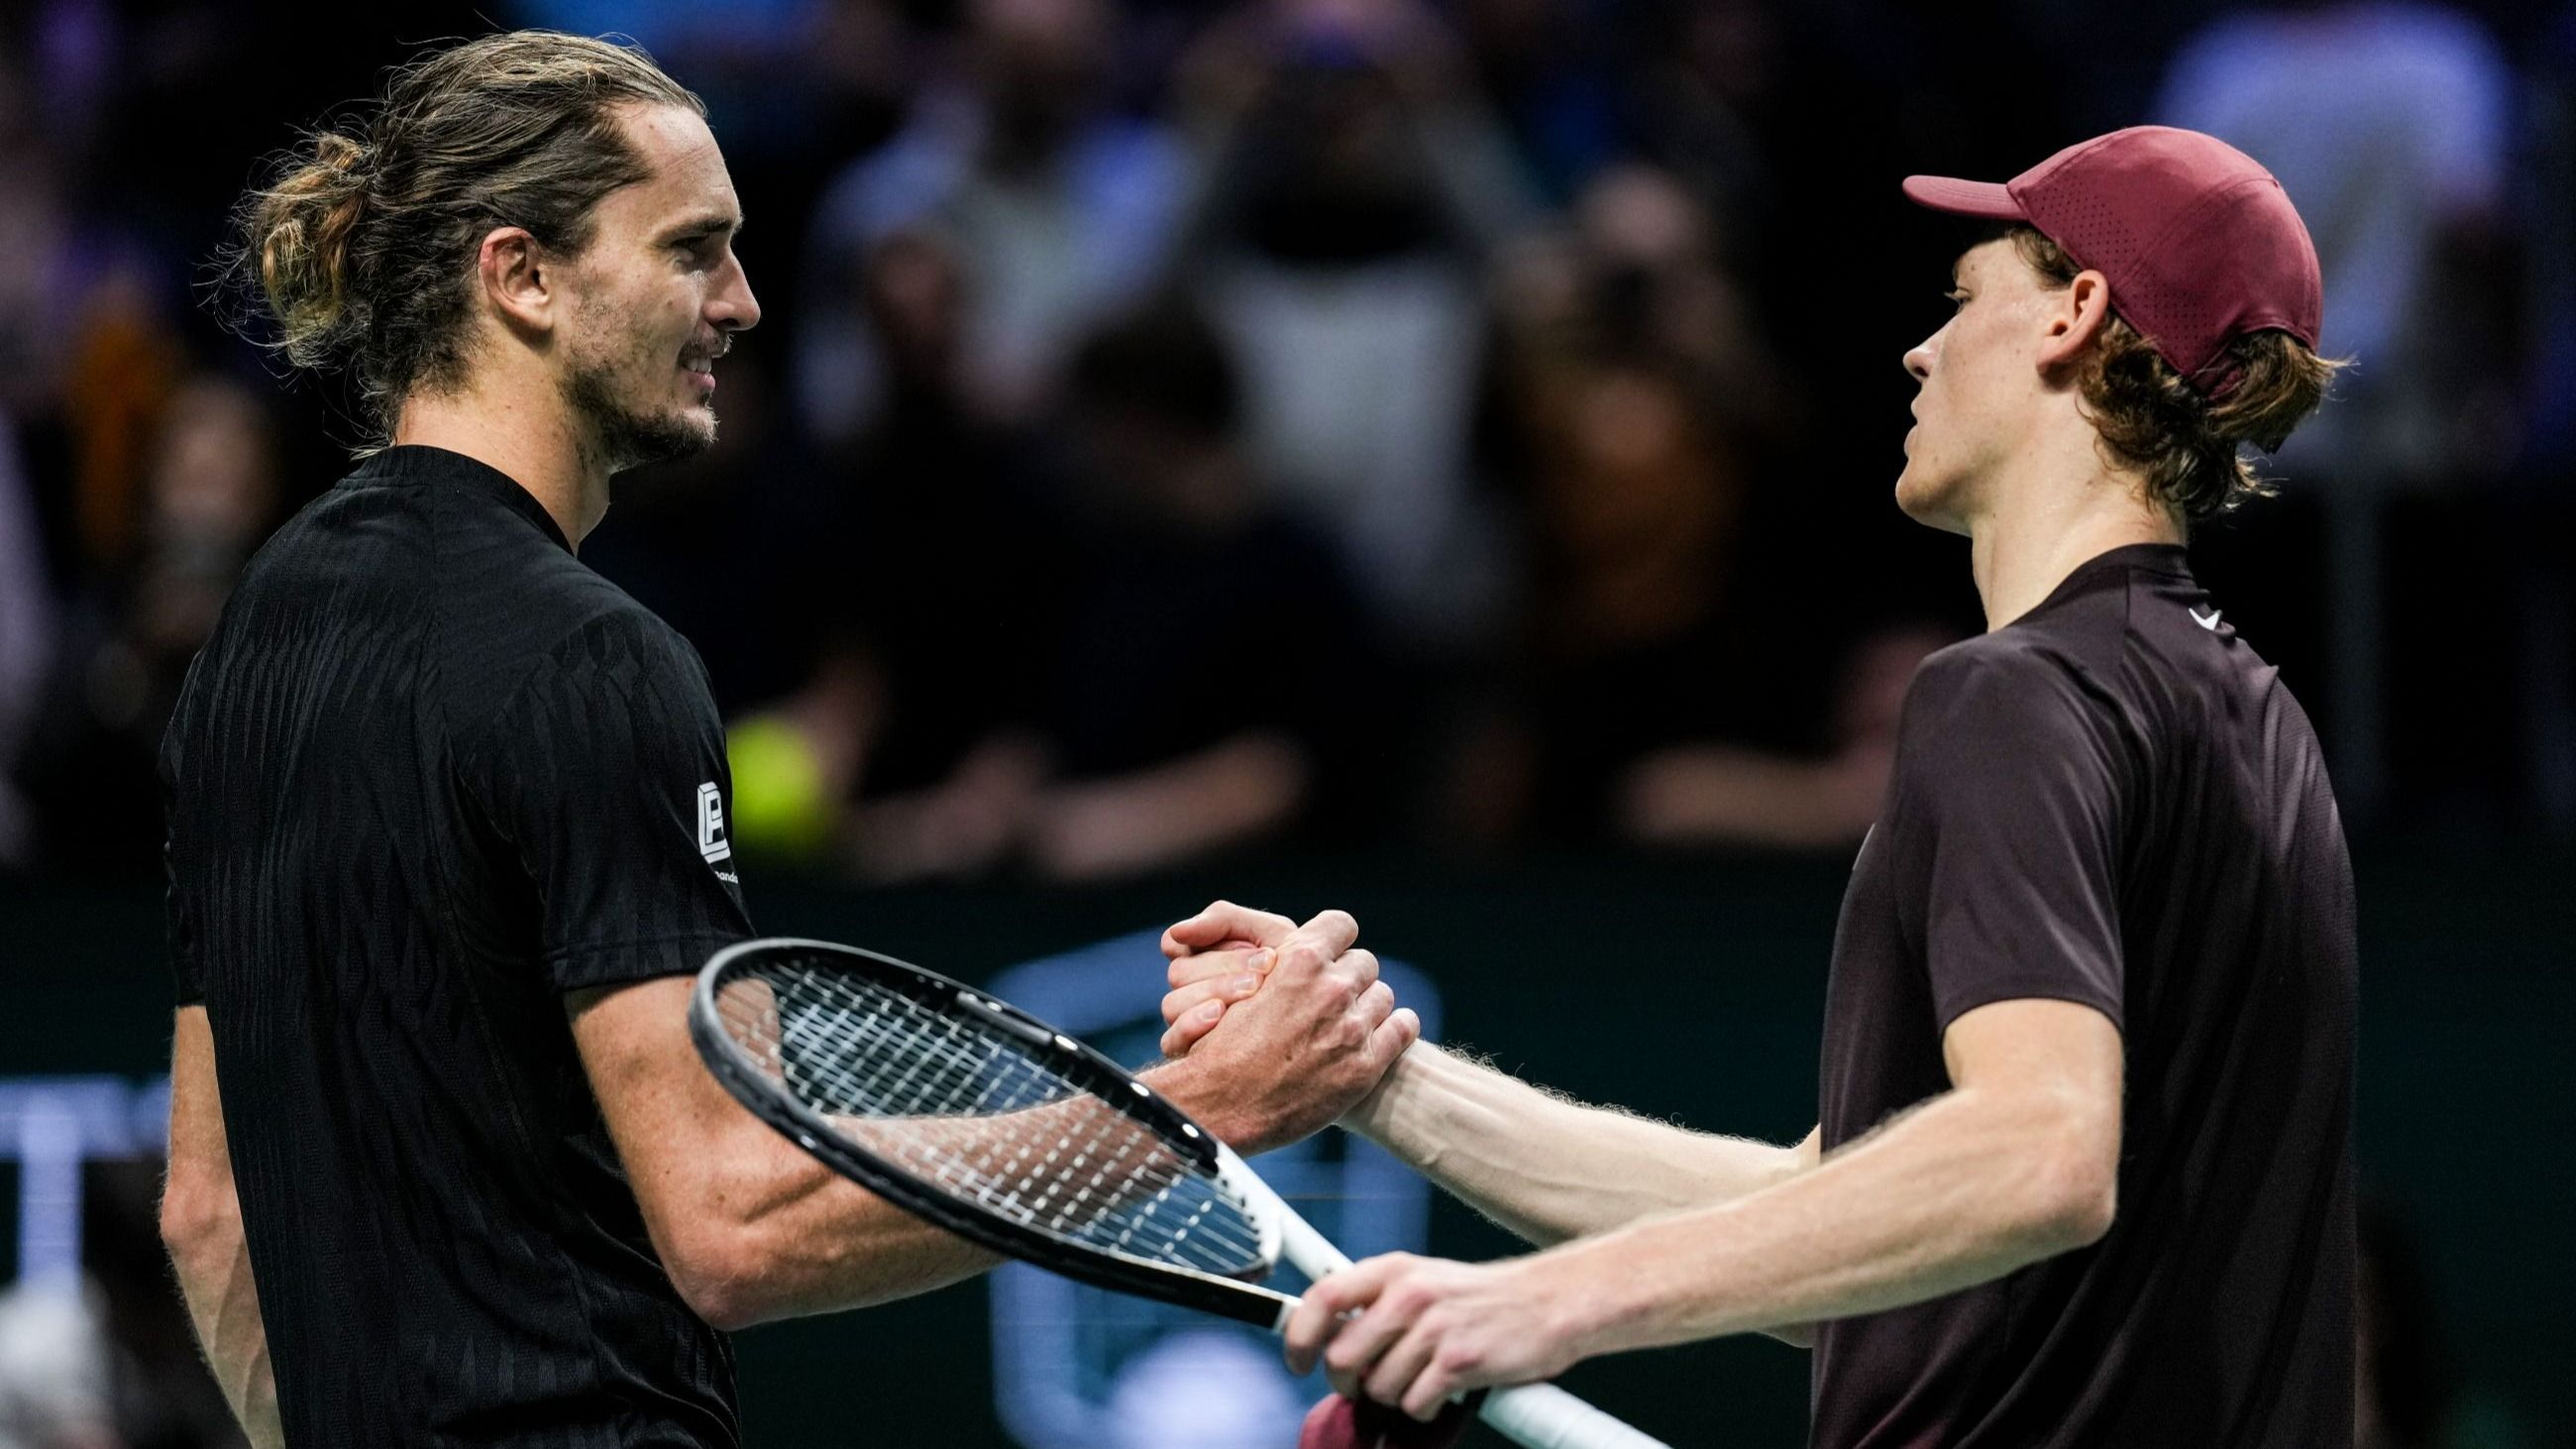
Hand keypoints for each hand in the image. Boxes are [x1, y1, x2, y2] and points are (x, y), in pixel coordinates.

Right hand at [1152, 908, 1417, 1153]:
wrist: (1218, 1107)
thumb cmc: (1220, 1046)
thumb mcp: (1241, 985)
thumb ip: (1278, 963)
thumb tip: (1299, 951)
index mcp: (1299, 959)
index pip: (1341, 924)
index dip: (1334, 940)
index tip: (1329, 956)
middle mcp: (1330, 988)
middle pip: (1365, 963)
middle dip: (1349, 978)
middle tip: (1330, 999)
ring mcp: (1350, 1028)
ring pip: (1383, 995)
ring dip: (1367, 1006)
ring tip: (1345, 1024)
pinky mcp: (1364, 1066)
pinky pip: (1402, 1028)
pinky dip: (1395, 1028)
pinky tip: (1379, 1036)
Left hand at [1284, 1253, 1587, 1420]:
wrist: (1549, 1303)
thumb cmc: (1481, 1298)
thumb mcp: (1423, 1280)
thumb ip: (1377, 1303)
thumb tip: (1328, 1340)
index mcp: (1394, 1270)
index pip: (1323, 1298)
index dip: (1299, 1335)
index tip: (1298, 1361)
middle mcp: (1410, 1293)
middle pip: (1343, 1357)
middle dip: (1348, 1383)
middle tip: (1366, 1385)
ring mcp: (1435, 1327)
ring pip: (1378, 1388)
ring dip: (1395, 1395)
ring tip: (1424, 1377)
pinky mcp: (1459, 1361)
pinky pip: (1414, 1404)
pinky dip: (1425, 1406)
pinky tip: (1446, 1387)